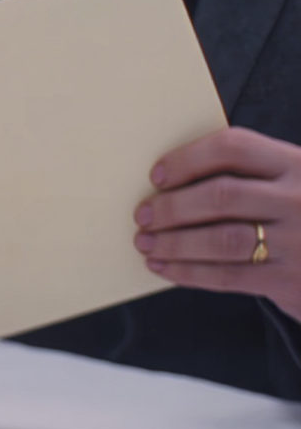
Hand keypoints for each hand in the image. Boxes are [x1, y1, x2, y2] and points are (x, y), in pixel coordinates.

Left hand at [134, 127, 300, 319]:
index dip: (187, 159)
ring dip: (173, 243)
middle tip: (142, 215)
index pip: (234, 148)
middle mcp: (299, 199)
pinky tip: (164, 267)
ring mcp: (297, 241)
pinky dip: (188, 272)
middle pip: (221, 196)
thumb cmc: (298, 217)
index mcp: (295, 165)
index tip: (157, 176)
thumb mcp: (288, 185)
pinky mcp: (290, 280)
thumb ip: (247, 177)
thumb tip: (166, 184)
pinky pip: (228, 275)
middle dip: (172, 207)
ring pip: (221, 239)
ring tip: (146, 243)